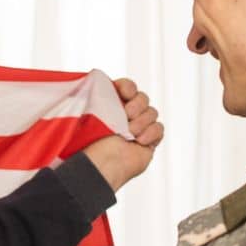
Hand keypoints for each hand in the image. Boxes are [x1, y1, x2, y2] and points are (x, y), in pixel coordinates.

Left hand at [83, 77, 163, 191]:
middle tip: (127, 115)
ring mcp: (139, 128)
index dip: (128, 87)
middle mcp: (126, 115)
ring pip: (152, 112)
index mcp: (111, 106)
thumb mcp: (87, 115)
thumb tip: (90, 79)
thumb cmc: (90, 144)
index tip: (123, 92)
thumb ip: (92, 97)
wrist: (102, 165)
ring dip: (142, 121)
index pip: (127, 87)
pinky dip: (151, 133)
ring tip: (130, 133)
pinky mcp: (149, 141)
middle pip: (143, 98)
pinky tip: (139, 141)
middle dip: (137, 104)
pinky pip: (159, 128)